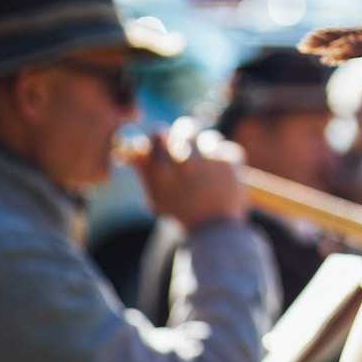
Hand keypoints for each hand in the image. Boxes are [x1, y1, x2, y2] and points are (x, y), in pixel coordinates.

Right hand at [129, 117, 249, 230]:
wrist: (215, 231)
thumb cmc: (182, 212)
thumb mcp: (157, 197)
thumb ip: (145, 171)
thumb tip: (132, 147)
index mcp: (161, 174)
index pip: (151, 140)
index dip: (155, 137)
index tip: (161, 139)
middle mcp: (183, 164)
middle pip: (181, 130)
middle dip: (182, 131)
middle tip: (185, 139)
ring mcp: (208, 161)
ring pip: (205, 135)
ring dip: (206, 146)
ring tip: (206, 164)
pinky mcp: (229, 161)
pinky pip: (225, 147)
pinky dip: (223, 158)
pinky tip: (221, 174)